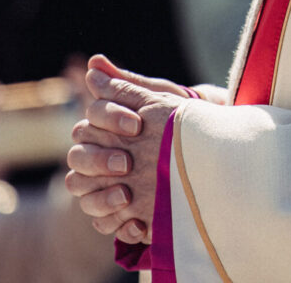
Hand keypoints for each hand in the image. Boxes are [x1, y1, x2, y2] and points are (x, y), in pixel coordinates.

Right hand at [64, 56, 183, 243]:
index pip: (87, 125)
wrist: (213, 151)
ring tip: (128, 195)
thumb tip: (94, 62)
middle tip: (128, 162)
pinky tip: (139, 224)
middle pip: (77, 161)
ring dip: (101, 197)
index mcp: (104, 130)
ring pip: (84, 196)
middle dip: (98, 161)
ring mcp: (109, 188)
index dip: (108, 122)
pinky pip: (106, 226)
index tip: (137, 124)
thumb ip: (127, 85)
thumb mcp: (161, 100)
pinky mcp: (123, 215)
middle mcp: (100, 160)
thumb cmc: (182, 122)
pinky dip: (119, 227)